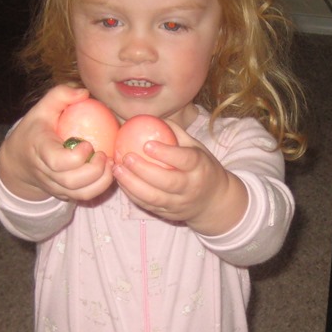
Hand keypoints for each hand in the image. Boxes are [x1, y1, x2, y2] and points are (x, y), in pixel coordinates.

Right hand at [0, 85, 114, 201]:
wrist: (19, 161)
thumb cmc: (35, 130)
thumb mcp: (43, 108)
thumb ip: (60, 95)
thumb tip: (84, 93)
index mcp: (40, 149)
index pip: (57, 162)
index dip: (76, 158)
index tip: (88, 144)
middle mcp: (46, 172)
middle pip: (71, 182)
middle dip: (94, 171)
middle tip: (104, 155)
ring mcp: (55, 186)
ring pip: (80, 194)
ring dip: (101, 181)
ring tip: (110, 164)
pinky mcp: (64, 194)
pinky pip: (84, 197)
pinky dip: (100, 187)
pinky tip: (108, 172)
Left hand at [112, 122, 246, 235]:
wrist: (214, 200)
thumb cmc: (201, 167)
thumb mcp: (196, 148)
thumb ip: (175, 133)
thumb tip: (149, 117)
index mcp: (200, 166)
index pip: (185, 159)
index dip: (166, 153)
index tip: (147, 144)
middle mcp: (191, 187)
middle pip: (167, 181)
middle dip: (144, 170)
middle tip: (126, 157)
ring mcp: (180, 203)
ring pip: (154, 198)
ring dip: (132, 185)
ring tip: (117, 170)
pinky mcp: (169, 214)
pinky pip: (148, 206)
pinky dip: (132, 195)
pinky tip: (121, 182)